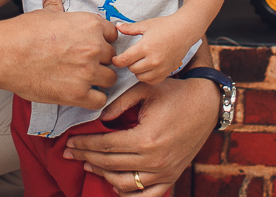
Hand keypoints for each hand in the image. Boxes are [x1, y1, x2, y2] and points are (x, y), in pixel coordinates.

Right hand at [0, 0, 117, 109]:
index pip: (113, 35)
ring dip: (99, 80)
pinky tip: (80, 94)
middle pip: (113, 57)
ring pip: (110, 79)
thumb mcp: (44, 15)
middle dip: (101, 61)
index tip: (91, 47)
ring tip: (82, 79)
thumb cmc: (23, 32)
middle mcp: (94, 47)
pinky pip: (100, 100)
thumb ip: (54, 5)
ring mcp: (88, 71)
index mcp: (90, 24)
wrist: (5, 54)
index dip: (102, 41)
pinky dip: (93, 99)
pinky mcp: (78, 94)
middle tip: (83, 64)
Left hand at [64, 77, 219, 195]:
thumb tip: (99, 117)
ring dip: (102, 174)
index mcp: (145, 139)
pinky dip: (128, 193)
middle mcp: (154, 160)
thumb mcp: (145, 89)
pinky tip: (114, 184)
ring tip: (88, 163)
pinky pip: (146, 194)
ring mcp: (164, 172)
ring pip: (123, 182)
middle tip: (69, 152)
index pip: (105, 146)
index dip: (84, 144)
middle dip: (86, 157)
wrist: (206, 104)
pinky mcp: (171, 176)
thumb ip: (119, 102)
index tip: (70, 142)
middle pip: (110, 164)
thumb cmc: (175, 93)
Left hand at [111, 16, 193, 83]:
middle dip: (128, 63)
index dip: (117, 60)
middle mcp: (153, 60)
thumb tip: (117, 26)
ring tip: (139, 61)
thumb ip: (130, 28)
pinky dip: (147, 76)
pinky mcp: (167, 72)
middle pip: (131, 69)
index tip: (115, 58)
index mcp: (145, 47)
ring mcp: (161, 68)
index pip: (124, 60)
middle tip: (130, 56)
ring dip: (137, 70)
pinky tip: (147, 67)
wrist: (185, 30)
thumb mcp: (146, 24)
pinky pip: (151, 80)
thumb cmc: (165, 25)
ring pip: (140, 77)